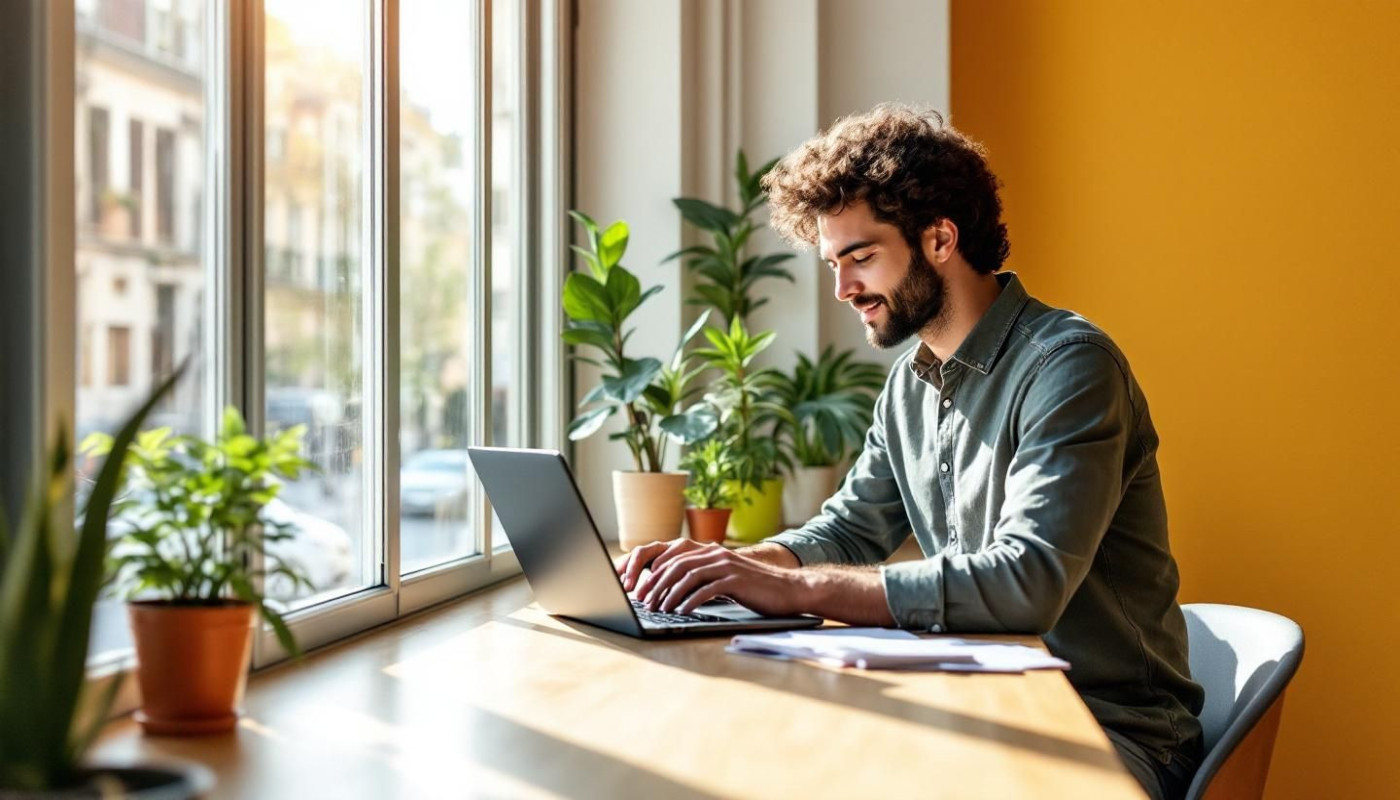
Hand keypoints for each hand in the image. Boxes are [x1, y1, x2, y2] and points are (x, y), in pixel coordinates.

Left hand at [631, 542, 812, 616]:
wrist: (788, 589)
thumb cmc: (754, 588)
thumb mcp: (724, 578)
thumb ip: (702, 578)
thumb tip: (673, 591)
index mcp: (710, 551)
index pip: (673, 557)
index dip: (653, 572)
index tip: (640, 587)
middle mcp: (716, 554)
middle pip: (676, 566)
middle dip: (656, 583)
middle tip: (643, 601)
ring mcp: (726, 566)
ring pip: (688, 576)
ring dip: (669, 594)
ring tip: (658, 609)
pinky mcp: (735, 580)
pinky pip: (706, 589)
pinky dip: (690, 601)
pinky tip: (681, 612)